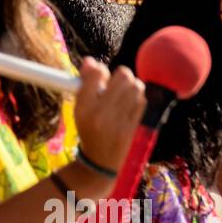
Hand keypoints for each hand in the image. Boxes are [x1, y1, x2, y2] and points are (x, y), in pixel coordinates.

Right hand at [71, 58, 146, 178]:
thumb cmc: (89, 129)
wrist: (101, 160)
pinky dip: (137, 98)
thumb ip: (85, 84)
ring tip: (123, 93)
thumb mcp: (80, 108)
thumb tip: (91, 61)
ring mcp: (119, 121)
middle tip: (116, 83)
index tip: (99, 75)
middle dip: (121, 75)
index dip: (99, 69)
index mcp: (83, 106)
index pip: (97, 73)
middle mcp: (101, 113)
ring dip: (131, 85)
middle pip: (123, 75)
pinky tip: (130, 104)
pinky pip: (141, 101)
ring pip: (136, 86)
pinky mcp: (132, 127)